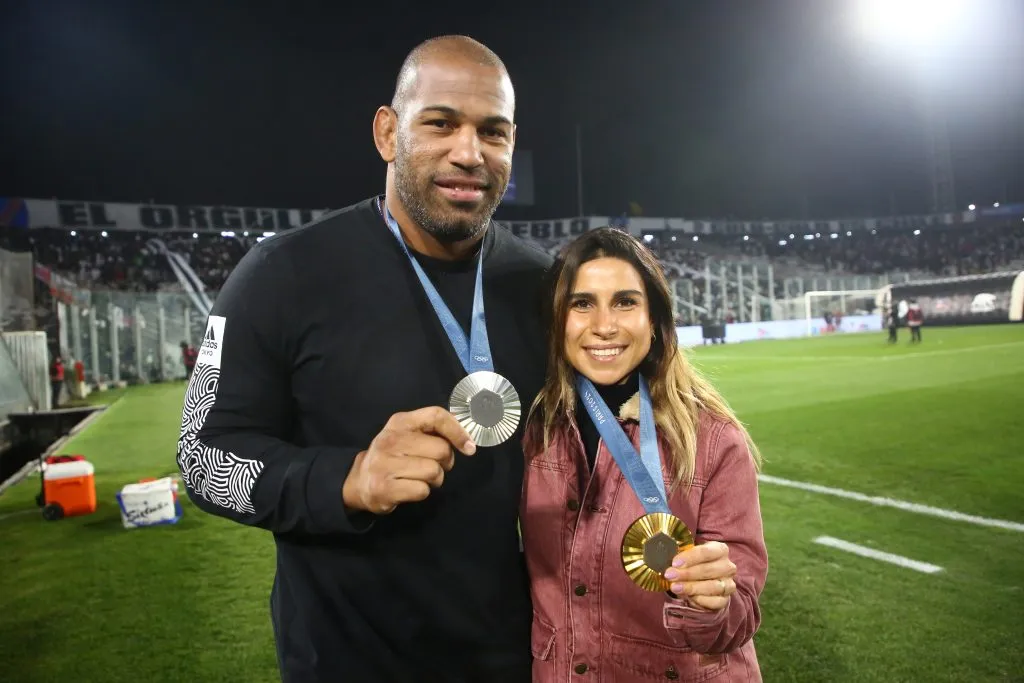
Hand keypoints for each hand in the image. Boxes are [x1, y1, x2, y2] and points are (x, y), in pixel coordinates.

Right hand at [342, 407, 475, 513]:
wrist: (360, 481)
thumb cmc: (393, 455)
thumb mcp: (407, 434)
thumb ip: (432, 430)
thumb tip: (465, 437)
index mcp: (400, 422)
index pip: (436, 416)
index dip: (457, 431)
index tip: (469, 447)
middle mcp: (390, 440)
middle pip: (441, 449)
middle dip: (445, 462)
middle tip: (434, 465)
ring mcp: (385, 464)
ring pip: (434, 471)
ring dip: (435, 479)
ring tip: (421, 477)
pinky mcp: (383, 488)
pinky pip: (422, 490)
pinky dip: (422, 492)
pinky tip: (410, 488)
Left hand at [663, 541, 736, 611]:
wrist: (700, 581)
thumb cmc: (692, 564)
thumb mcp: (687, 556)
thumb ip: (680, 557)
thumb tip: (667, 560)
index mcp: (720, 550)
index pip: (706, 552)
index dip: (690, 557)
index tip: (674, 563)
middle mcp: (728, 566)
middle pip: (708, 570)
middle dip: (687, 573)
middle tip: (670, 575)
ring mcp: (728, 584)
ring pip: (713, 586)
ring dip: (691, 587)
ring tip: (675, 587)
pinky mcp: (725, 599)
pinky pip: (715, 602)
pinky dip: (700, 600)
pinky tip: (688, 597)